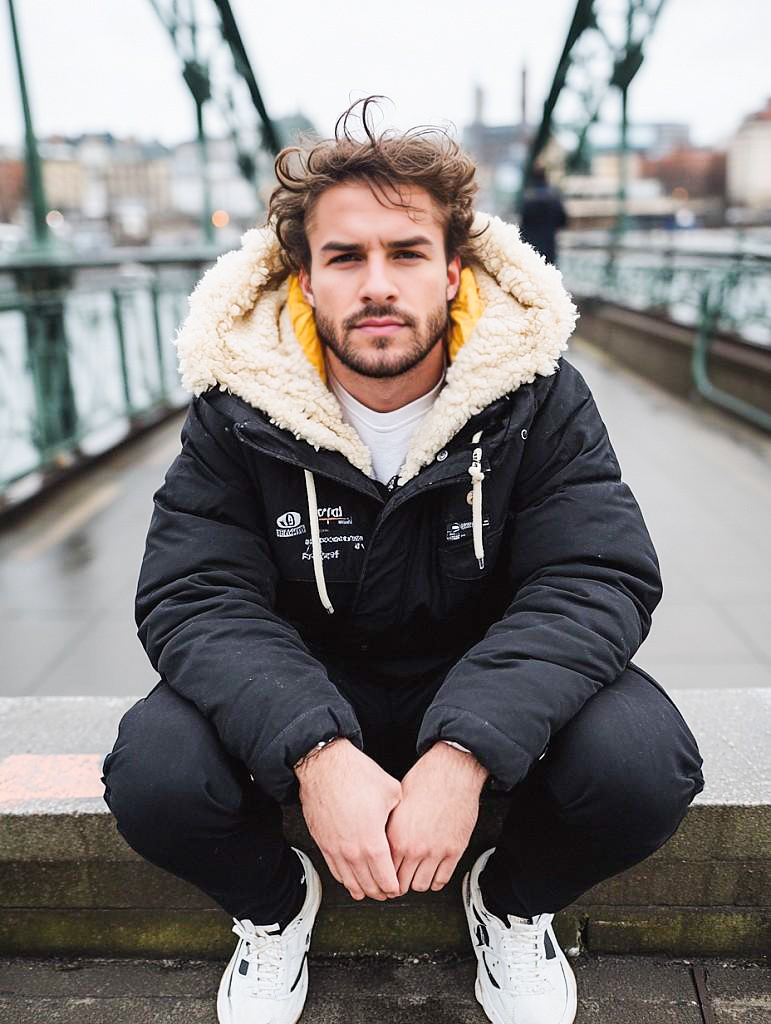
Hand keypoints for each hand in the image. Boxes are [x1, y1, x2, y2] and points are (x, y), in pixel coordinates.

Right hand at [295, 738, 401, 901]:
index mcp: (373, 842)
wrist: (324, 766)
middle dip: (381, 893)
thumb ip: (398, 816)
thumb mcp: (392, 792)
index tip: (400, 888)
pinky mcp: (322, 842)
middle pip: (369, 886)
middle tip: (389, 892)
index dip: (395, 887)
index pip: (387, 879)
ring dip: (363, 890)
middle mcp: (352, 851)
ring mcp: (335, 849)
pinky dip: (345, 880)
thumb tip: (402, 823)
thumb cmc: (356, 774)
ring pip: (350, 883)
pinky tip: (351, 880)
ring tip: (372, 891)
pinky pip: (334, 871)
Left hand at [386, 742, 487, 894]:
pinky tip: (433, 873)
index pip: (385, 872)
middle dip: (399, 884)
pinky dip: (436, 881)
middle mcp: (415, 848)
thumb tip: (382, 846)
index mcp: (396, 836)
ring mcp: (435, 852)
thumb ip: (389, 830)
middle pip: (401, 884)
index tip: (385, 879)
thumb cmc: (424, 781)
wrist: (452, 773)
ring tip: (416, 875)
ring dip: (417, 883)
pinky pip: (442, 880)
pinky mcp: (454, 851)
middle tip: (400, 881)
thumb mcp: (396, 805)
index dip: (384, 878)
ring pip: (421, 886)